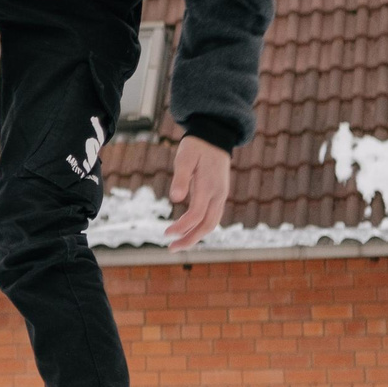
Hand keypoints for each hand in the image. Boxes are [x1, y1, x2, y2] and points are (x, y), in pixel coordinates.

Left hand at [166, 135, 231, 249]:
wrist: (215, 137)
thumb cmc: (196, 147)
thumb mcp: (185, 157)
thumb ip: (181, 178)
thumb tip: (175, 198)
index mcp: (209, 186)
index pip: (196, 214)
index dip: (181, 227)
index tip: (166, 234)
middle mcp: (218, 195)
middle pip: (208, 225)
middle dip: (190, 239)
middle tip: (171, 249)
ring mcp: (221, 196)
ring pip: (212, 223)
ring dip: (195, 236)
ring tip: (177, 244)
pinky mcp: (219, 195)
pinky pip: (212, 217)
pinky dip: (200, 227)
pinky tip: (187, 231)